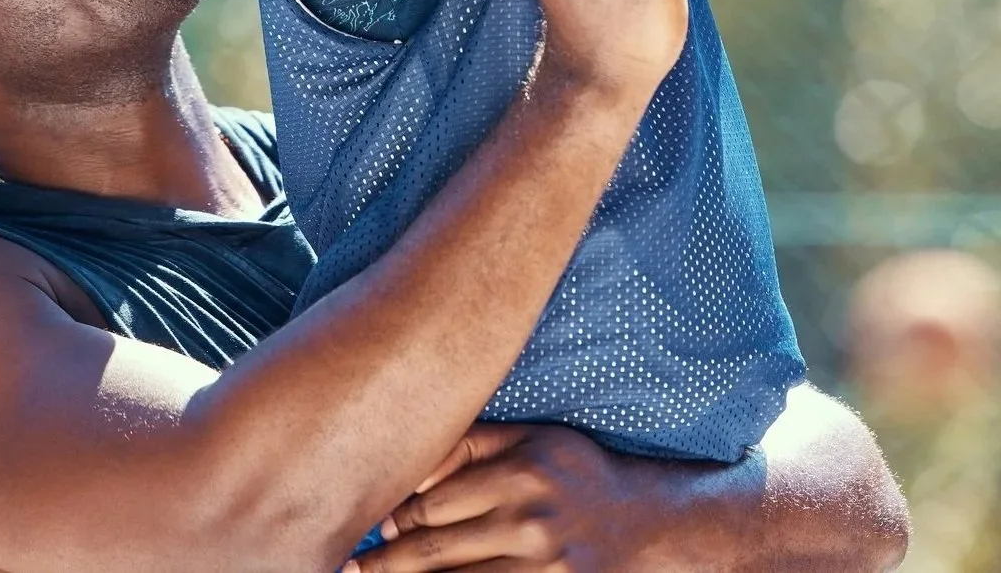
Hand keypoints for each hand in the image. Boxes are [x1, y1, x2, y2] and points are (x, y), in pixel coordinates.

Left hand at [350, 423, 670, 572]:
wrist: (649, 526)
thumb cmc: (578, 477)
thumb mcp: (533, 441)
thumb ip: (472, 446)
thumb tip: (407, 472)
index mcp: (519, 474)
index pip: (427, 506)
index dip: (391, 522)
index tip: (372, 531)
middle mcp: (529, 522)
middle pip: (429, 554)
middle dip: (382, 565)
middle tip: (350, 569)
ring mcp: (543, 568)